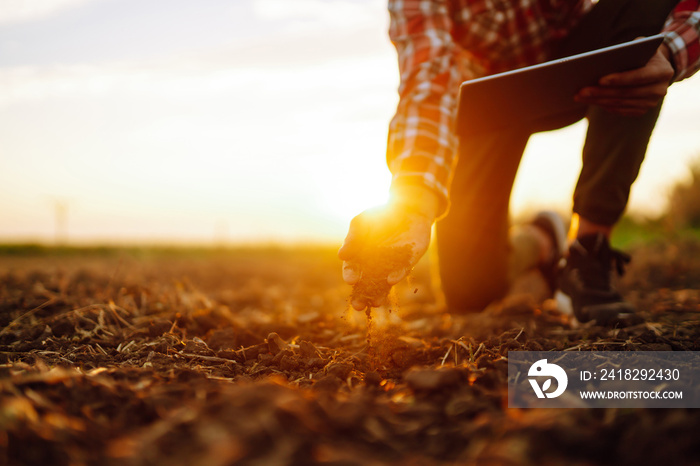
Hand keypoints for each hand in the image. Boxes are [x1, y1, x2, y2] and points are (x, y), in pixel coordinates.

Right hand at [338, 185, 437, 309]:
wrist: (406, 208)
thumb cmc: (378, 215)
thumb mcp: (361, 223)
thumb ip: (352, 238)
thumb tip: (341, 256)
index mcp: (359, 256)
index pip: (352, 269)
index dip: (350, 275)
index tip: (351, 280)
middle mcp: (374, 265)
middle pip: (366, 283)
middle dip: (362, 295)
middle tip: (358, 306)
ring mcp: (391, 266)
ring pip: (383, 283)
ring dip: (379, 294)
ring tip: (377, 303)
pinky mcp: (407, 262)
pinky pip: (401, 270)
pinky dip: (396, 275)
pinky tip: (392, 280)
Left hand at [575, 42, 673, 115]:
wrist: (657, 66)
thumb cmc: (643, 52)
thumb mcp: (640, 45)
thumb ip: (628, 50)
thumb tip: (602, 59)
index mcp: (663, 71)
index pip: (639, 77)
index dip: (619, 79)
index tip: (600, 80)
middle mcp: (660, 89)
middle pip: (626, 93)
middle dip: (601, 92)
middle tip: (581, 91)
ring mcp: (651, 102)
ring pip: (620, 103)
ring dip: (597, 101)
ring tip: (579, 96)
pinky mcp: (641, 110)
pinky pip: (619, 110)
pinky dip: (603, 105)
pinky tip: (590, 100)